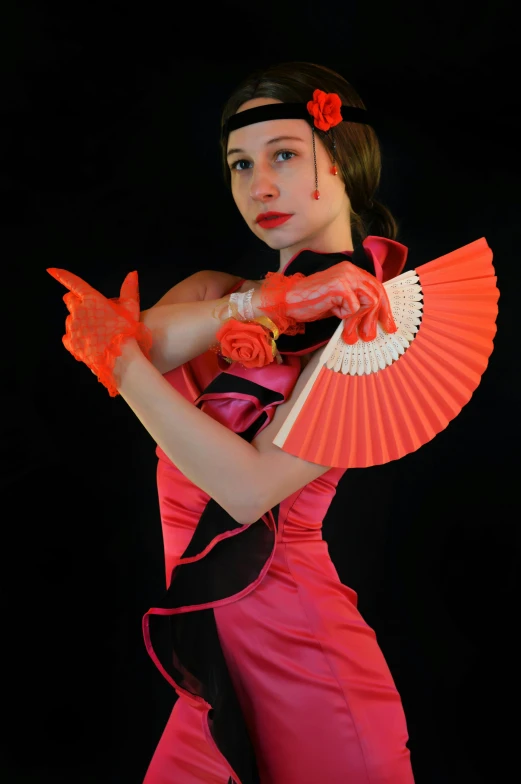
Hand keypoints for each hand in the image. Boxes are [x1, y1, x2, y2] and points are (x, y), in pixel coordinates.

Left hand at [47, 268, 152, 395]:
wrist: (120, 359)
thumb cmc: (127, 332)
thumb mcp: (131, 309)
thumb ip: (130, 290)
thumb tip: (133, 273)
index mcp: (92, 300)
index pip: (74, 283)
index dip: (62, 276)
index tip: (51, 271)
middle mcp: (78, 312)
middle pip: (70, 300)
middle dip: (76, 301)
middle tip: (89, 309)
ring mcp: (73, 328)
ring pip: (70, 319)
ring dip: (79, 321)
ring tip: (95, 331)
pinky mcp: (71, 343)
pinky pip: (68, 336)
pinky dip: (76, 337)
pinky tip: (89, 342)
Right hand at [259, 261, 397, 343]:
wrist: (288, 302)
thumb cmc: (311, 303)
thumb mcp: (339, 300)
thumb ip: (356, 301)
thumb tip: (375, 316)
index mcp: (351, 271)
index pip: (376, 286)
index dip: (384, 306)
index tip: (387, 324)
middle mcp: (350, 270)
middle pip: (378, 293)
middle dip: (379, 316)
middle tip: (373, 334)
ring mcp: (345, 277)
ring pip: (370, 301)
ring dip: (360, 319)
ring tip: (349, 331)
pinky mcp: (339, 287)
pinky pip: (354, 307)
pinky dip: (345, 316)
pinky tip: (333, 313)